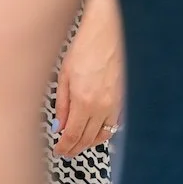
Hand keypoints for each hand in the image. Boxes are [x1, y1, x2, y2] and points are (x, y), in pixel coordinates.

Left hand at [54, 7, 121, 158]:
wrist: (107, 32)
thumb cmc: (85, 46)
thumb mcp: (64, 74)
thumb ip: (62, 103)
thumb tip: (59, 125)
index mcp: (84, 101)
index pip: (73, 135)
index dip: (65, 147)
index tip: (58, 150)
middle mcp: (102, 106)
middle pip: (88, 139)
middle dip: (75, 148)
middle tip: (65, 151)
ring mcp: (115, 104)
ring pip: (103, 135)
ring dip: (89, 143)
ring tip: (78, 144)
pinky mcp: (123, 100)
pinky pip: (114, 125)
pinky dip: (103, 132)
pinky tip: (95, 131)